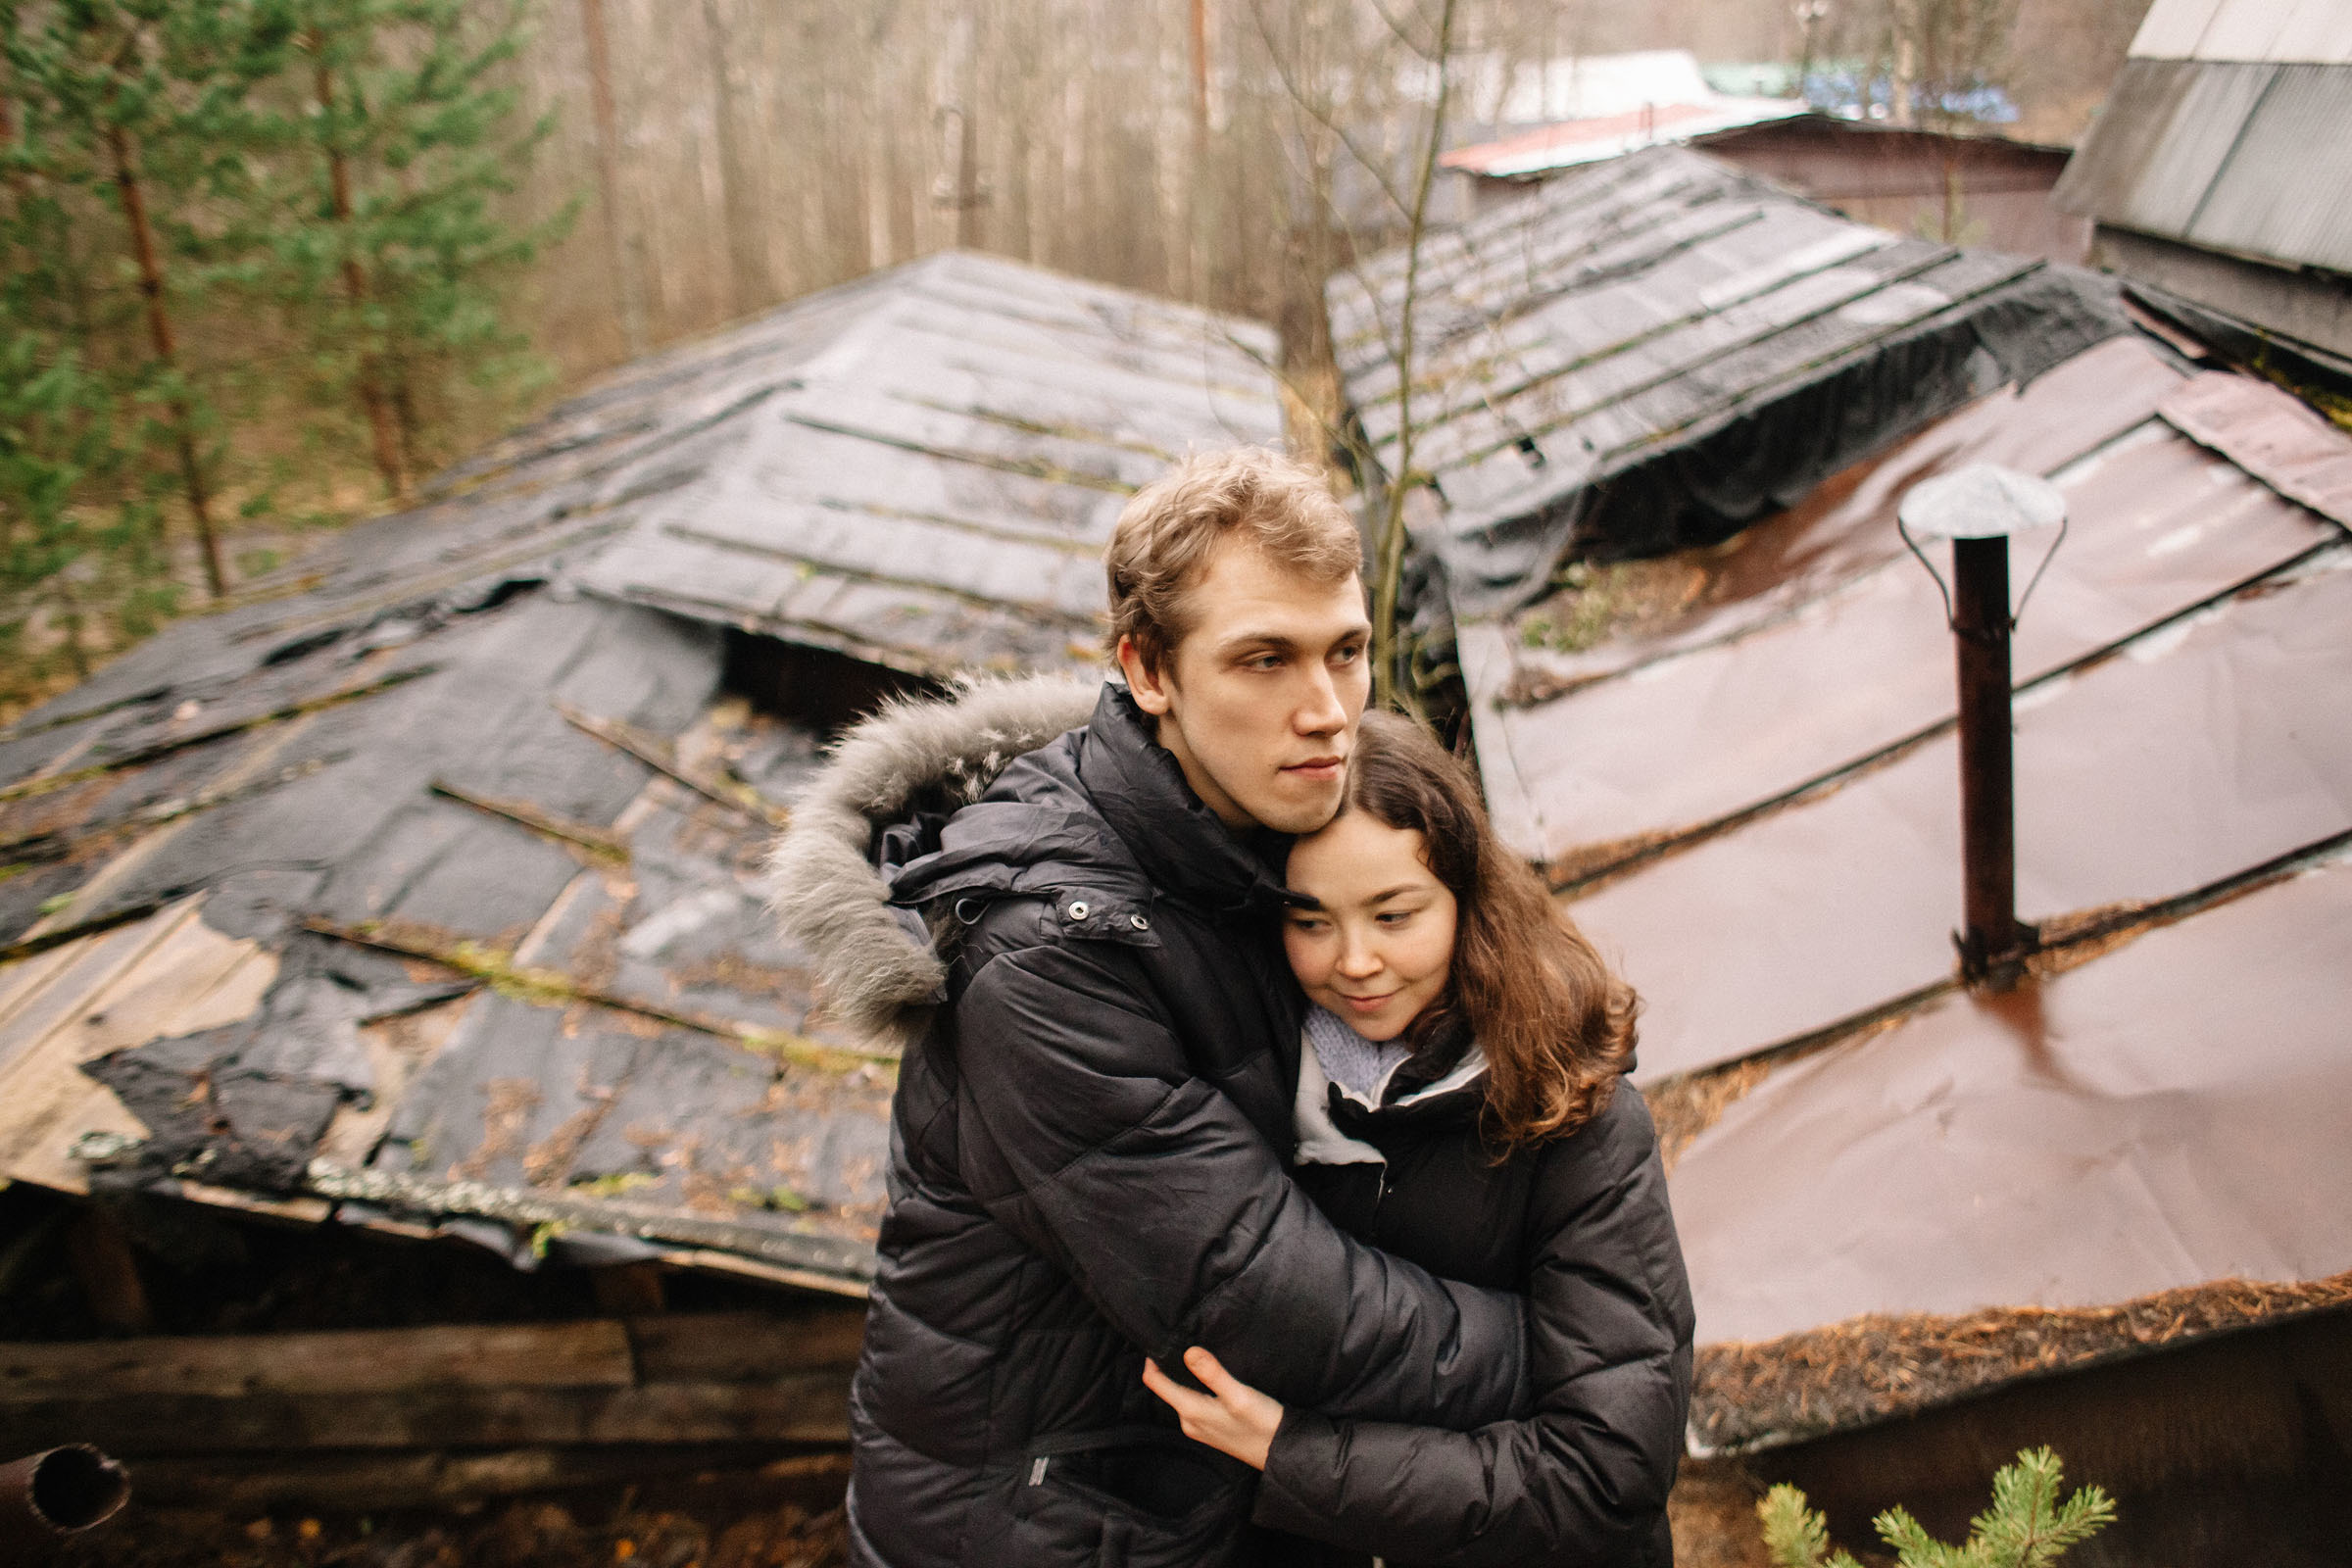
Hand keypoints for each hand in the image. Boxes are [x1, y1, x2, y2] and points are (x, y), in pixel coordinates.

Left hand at [1141, 1347, 1283, 1470]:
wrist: (1281, 1453)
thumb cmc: (1262, 1424)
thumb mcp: (1239, 1395)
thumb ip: (1212, 1374)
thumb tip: (1188, 1352)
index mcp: (1189, 1411)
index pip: (1154, 1382)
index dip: (1152, 1360)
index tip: (1160, 1339)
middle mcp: (1188, 1421)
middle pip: (1165, 1388)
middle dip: (1168, 1366)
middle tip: (1178, 1340)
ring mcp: (1198, 1427)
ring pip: (1180, 1394)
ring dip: (1182, 1376)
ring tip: (1193, 1354)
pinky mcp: (1210, 1429)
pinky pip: (1192, 1403)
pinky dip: (1194, 1387)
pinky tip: (1208, 1378)